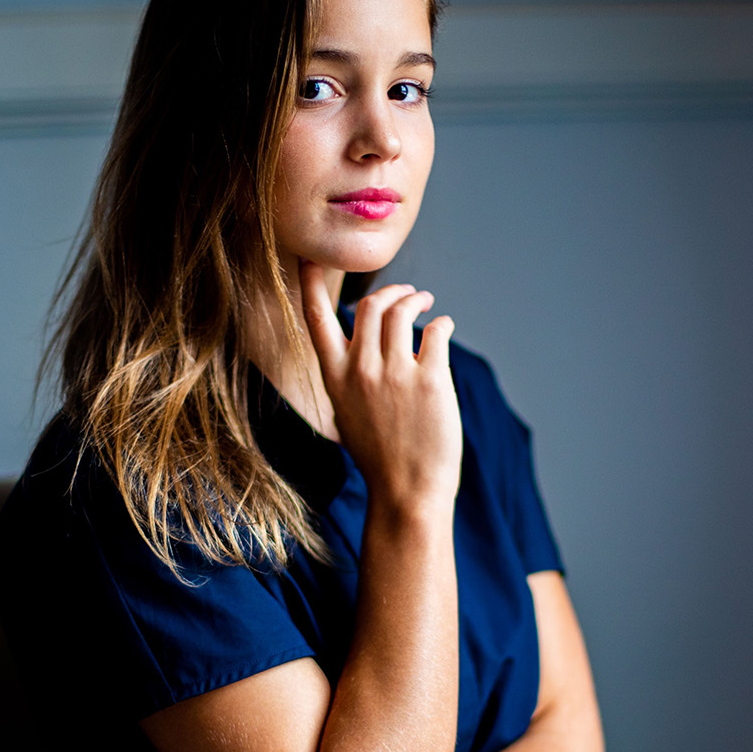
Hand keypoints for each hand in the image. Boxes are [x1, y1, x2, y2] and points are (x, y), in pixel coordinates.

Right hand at [299, 260, 461, 509]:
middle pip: (370, 305)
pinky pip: (436, 330)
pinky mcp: (431, 379)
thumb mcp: (349, 414)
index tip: (310, 258)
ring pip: (401, 310)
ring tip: (425, 304)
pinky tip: (443, 327)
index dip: (311, 283)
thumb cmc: (381, 457)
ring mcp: (394, 374)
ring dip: (416, 299)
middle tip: (407, 294)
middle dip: (390, 291)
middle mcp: (360, 370)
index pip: (315, 319)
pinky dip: (441, 322)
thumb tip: (367, 345)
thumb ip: (351, 377)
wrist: (407, 493)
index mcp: (334, 379)